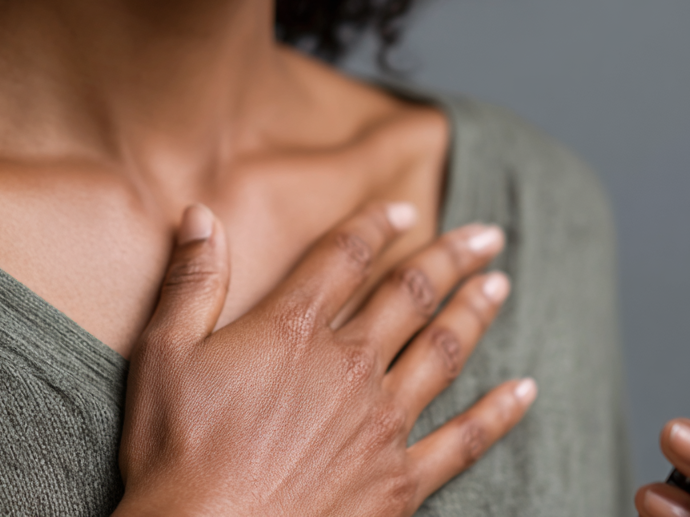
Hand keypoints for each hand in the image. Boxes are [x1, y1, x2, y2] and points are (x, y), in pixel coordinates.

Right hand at [114, 202, 536, 516]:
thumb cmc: (176, 454)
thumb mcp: (164, 354)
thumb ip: (191, 281)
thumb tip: (201, 213)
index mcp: (293, 329)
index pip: (345, 257)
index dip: (375, 226)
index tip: (400, 209)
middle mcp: (349, 365)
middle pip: (412, 294)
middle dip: (452, 257)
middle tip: (487, 236)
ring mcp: (381, 422)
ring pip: (443, 352)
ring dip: (476, 314)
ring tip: (501, 287)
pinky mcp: (399, 480)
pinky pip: (463, 440)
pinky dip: (498, 414)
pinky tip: (524, 391)